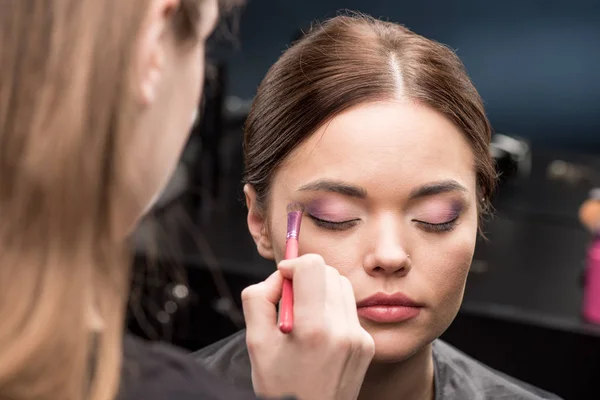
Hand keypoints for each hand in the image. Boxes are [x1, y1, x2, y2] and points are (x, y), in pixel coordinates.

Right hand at [242, 254, 374, 399]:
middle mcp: (342, 330)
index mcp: (313, 329)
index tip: (283, 279)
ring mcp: (359, 338)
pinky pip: (349, 309)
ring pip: (341, 286)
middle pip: (328, 271)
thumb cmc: (279, 385)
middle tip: (290, 301)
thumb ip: (259, 298)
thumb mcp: (255, 342)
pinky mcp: (367, 345)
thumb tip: (280, 277)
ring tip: (305, 318)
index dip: (293, 265)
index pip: (312, 265)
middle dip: (306, 277)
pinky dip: (333, 311)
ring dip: (321, 291)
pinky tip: (321, 336)